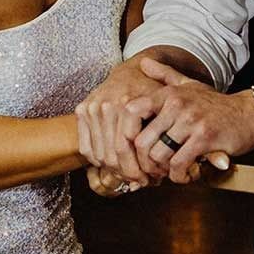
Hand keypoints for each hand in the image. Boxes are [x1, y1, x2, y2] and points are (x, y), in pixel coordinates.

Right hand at [76, 58, 163, 185]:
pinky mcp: (82, 110)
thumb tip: (172, 168)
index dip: (139, 168)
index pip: (128, 148)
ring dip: (115, 171)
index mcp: (128, 104)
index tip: (151, 178)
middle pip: (113, 154)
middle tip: (141, 182)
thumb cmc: (153, 93)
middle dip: (128, 174)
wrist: (130, 72)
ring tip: (130, 176)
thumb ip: (167, 132)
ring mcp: (92, 107)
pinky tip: (114, 166)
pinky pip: (87, 148)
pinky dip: (99, 162)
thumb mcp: (166, 106)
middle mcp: (107, 105)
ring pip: (100, 155)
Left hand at [126, 58, 253, 183]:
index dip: (125, 134)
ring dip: (161, 170)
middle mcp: (177, 104)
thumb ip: (164, 75)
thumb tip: (142, 62)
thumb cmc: (216, 104)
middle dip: (143, 162)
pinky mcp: (205, 138)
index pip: (132, 111)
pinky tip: (183, 174)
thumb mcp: (189, 84)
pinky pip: (180, 163)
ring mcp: (191, 121)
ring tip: (167, 172)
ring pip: (159, 155)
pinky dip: (178, 175)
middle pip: (142, 141)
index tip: (131, 149)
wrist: (249, 114)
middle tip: (150, 169)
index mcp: (168, 93)